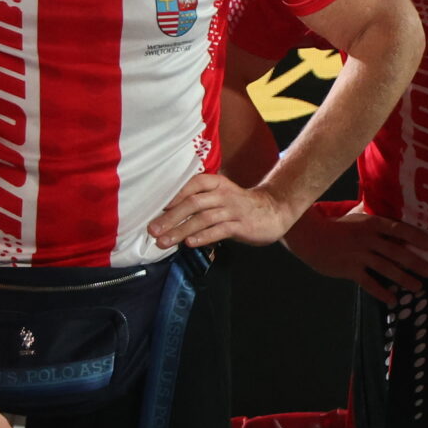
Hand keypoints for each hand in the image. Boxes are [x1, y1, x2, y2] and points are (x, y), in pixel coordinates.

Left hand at [149, 173, 299, 250]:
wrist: (274, 210)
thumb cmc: (240, 205)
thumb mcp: (221, 195)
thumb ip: (199, 201)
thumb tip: (167, 216)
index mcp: (217, 184)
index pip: (193, 184)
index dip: (174, 195)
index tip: (156, 207)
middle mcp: (224, 194)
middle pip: (194, 203)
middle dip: (171, 217)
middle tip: (153, 230)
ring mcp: (233, 210)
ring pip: (203, 218)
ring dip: (181, 230)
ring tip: (164, 242)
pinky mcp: (242, 225)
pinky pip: (220, 230)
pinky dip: (203, 237)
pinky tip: (190, 244)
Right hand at [286, 207, 427, 302]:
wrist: (310, 237)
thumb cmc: (337, 226)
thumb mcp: (359, 218)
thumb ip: (377, 224)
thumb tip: (398, 226)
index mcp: (372, 224)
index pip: (399, 229)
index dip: (416, 236)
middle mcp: (368, 239)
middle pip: (396, 252)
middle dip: (415, 262)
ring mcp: (359, 255)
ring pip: (386, 268)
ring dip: (403, 279)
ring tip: (418, 287)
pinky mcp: (349, 269)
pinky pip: (369, 282)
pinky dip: (381, 291)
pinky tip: (392, 299)